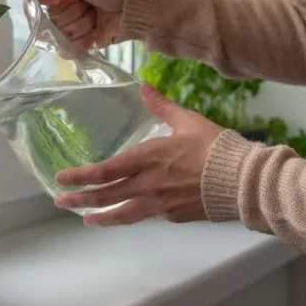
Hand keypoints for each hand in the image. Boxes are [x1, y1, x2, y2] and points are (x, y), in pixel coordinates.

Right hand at [31, 0, 127, 50]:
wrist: (134, 6)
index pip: (35, 3)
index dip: (48, 5)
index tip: (63, 1)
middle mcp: (58, 7)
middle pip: (50, 22)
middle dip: (73, 14)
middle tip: (88, 5)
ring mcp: (68, 26)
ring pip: (61, 36)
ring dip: (82, 26)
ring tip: (95, 15)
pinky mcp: (78, 41)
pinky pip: (69, 49)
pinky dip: (84, 41)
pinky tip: (94, 32)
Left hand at [52, 83, 223, 226]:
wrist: (246, 180)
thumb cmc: (218, 147)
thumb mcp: (188, 120)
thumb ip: (161, 106)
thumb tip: (143, 86)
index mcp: (149, 158)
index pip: (106, 170)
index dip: (81, 175)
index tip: (61, 178)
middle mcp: (150, 184)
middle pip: (108, 195)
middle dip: (81, 199)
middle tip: (60, 200)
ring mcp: (162, 203)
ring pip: (125, 214)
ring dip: (102, 216)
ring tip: (86, 219)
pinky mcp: (176, 215)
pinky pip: (149, 216)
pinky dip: (135, 215)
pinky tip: (128, 214)